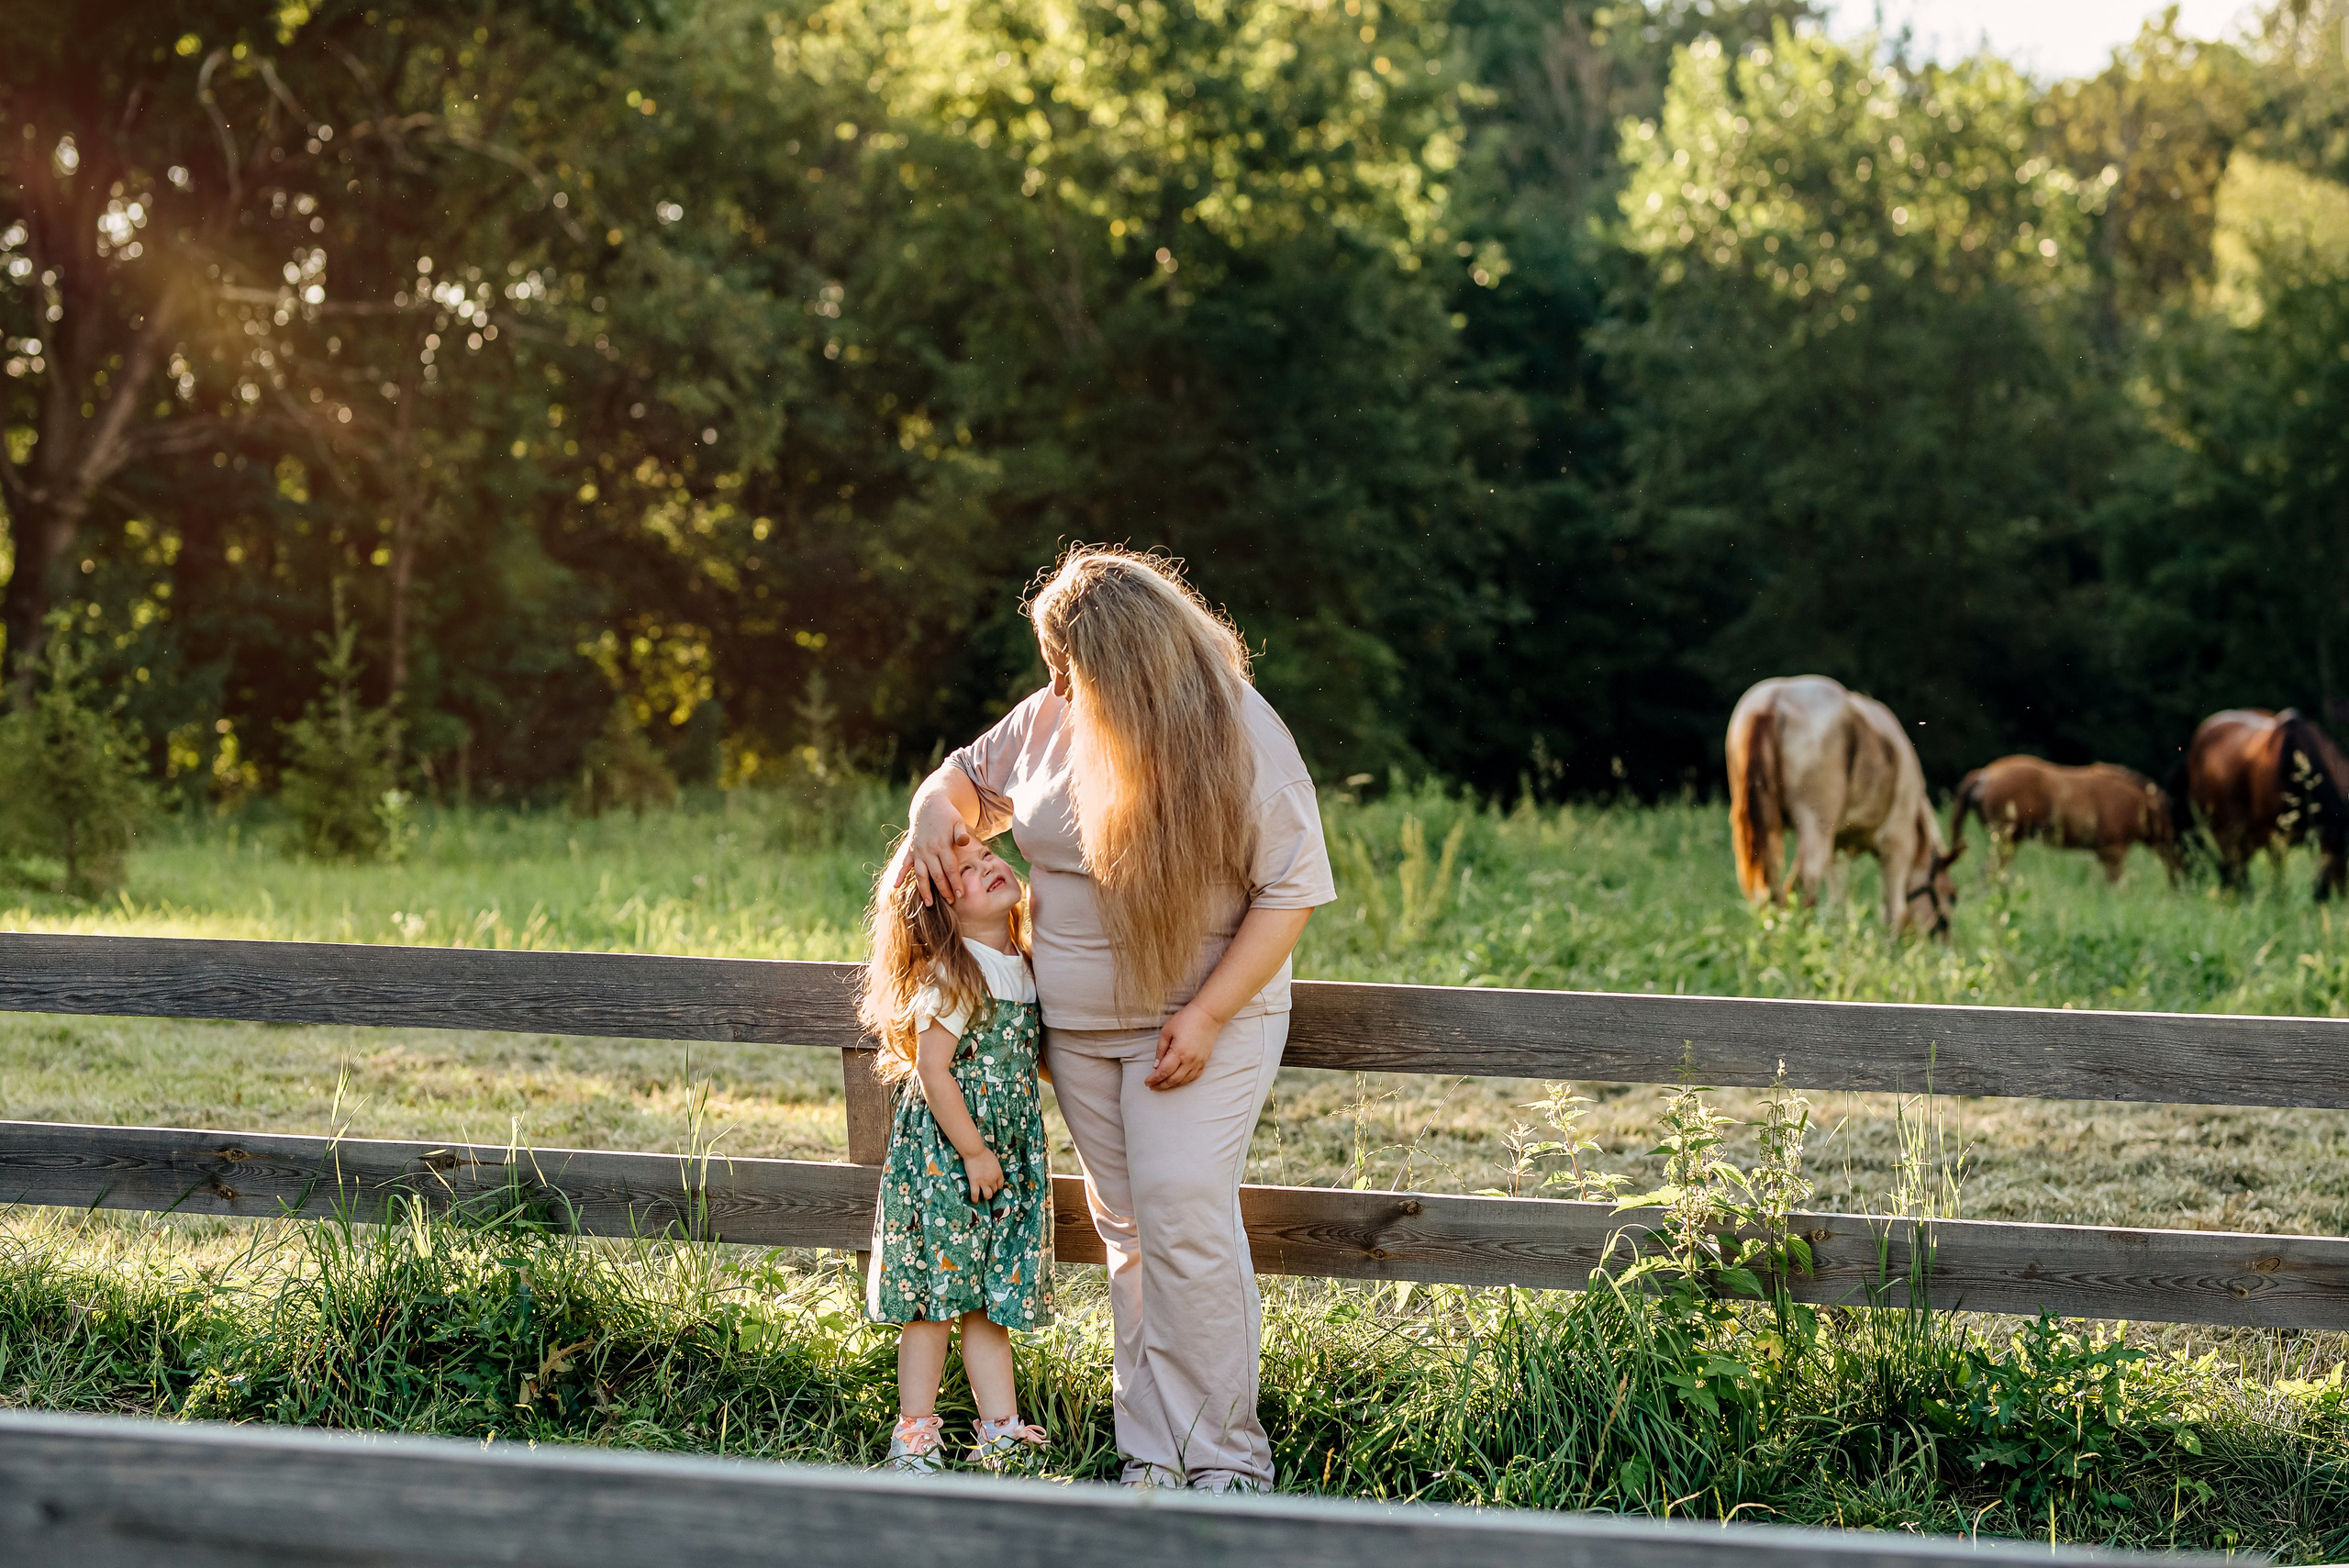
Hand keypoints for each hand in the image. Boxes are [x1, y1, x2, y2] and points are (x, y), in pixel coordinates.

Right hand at [900, 788, 973, 907]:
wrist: (928, 804)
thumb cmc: (947, 815)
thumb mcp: (957, 821)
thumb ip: (961, 834)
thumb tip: (964, 842)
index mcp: (942, 845)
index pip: (950, 869)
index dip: (955, 883)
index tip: (960, 895)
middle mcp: (928, 850)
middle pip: (936, 875)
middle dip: (944, 890)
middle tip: (951, 903)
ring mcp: (918, 851)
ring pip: (920, 874)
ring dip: (924, 889)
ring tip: (929, 903)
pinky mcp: (910, 849)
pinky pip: (903, 864)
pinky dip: (899, 875)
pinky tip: (895, 887)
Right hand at [962, 1147, 1005, 1202]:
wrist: (975, 1152)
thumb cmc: (984, 1153)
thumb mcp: (994, 1160)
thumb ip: (994, 1168)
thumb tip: (992, 1171)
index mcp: (998, 1173)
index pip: (1000, 1185)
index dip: (997, 1186)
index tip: (994, 1186)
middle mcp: (993, 1179)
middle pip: (994, 1190)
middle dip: (991, 1190)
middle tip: (987, 1189)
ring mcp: (984, 1182)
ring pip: (988, 1195)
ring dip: (986, 1196)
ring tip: (982, 1195)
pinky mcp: (975, 1182)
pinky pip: (975, 1194)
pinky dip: (975, 1199)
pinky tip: (975, 1201)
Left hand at [1145, 1003, 1221, 1090]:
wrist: (1208, 1015)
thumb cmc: (1186, 1019)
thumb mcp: (1167, 1031)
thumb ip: (1160, 1050)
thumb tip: (1156, 1066)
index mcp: (1178, 1052)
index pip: (1164, 1072)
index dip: (1154, 1079)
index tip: (1147, 1082)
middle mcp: (1189, 1060)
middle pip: (1173, 1079)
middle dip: (1161, 1085)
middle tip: (1152, 1086)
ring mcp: (1198, 1062)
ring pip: (1183, 1081)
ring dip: (1171, 1085)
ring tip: (1162, 1085)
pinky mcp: (1204, 1061)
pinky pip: (1194, 1077)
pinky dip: (1184, 1081)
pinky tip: (1177, 1081)